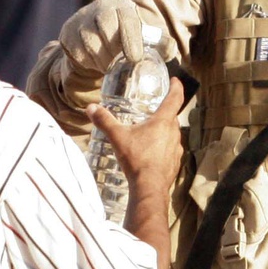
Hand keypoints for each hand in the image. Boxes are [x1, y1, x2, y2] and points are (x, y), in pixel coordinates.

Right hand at [58, 0, 175, 73]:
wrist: (98, 36)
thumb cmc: (127, 39)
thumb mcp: (145, 38)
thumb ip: (162, 44)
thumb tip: (171, 49)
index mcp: (123, 7)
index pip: (126, 17)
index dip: (130, 38)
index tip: (135, 58)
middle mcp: (100, 8)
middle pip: (105, 26)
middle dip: (114, 51)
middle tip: (119, 66)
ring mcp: (82, 19)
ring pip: (90, 40)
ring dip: (101, 59)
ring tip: (108, 67)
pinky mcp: (68, 33)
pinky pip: (77, 50)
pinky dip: (87, 62)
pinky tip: (95, 64)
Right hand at [87, 76, 183, 192]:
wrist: (149, 187)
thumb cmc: (136, 159)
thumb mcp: (118, 137)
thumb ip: (104, 121)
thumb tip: (91, 108)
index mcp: (163, 121)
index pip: (175, 97)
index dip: (176, 87)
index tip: (175, 81)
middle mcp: (174, 132)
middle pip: (172, 116)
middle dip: (165, 112)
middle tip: (155, 109)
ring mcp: (176, 148)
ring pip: (172, 133)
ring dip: (163, 131)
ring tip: (150, 133)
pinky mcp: (175, 163)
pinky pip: (170, 150)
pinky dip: (163, 147)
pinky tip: (152, 153)